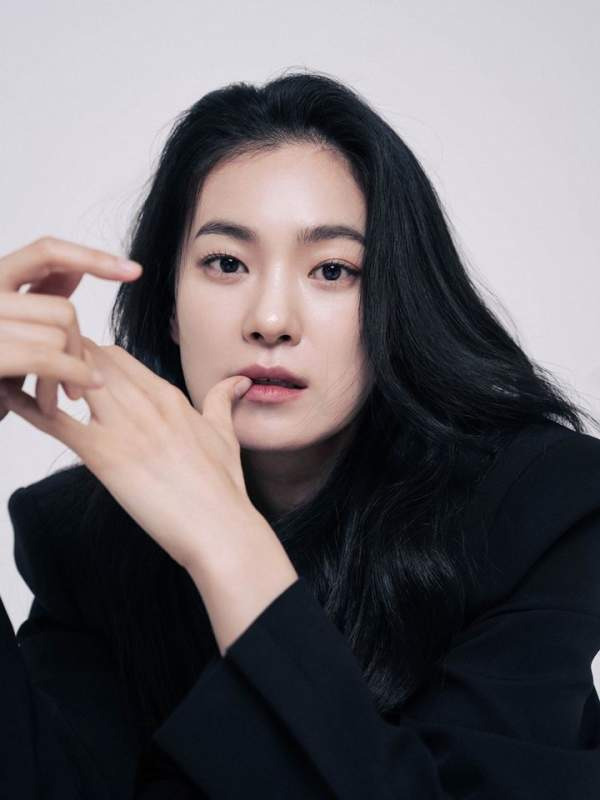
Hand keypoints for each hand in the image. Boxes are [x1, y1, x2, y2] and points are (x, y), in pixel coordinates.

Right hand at [0, 236, 141, 421]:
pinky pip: (47, 355)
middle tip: (83, 377)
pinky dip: (74, 373)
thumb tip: (77, 269)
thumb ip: (38, 296)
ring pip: (59, 333)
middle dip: (81, 346)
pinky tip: (83, 388)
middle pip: (63, 307)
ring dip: (74, 369)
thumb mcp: (14, 327)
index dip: (92, 258)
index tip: (133, 271)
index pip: (47, 251)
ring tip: (68, 393)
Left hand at [0, 336, 255, 572]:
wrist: (221, 528)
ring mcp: (124, 427)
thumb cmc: (223, 489)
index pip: (116, 356)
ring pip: (71, 376)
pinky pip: (55, 420)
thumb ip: (223, 401)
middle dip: (61, 361)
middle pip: (88, 357)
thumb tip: (238, 381)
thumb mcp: (225, 435)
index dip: (86, 359)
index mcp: (168, 397)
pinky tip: (8, 397)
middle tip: (38, 376)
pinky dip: (27, 406)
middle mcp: (144, 402)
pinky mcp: (105, 456)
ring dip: (43, 375)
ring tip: (19, 381)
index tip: (68, 374)